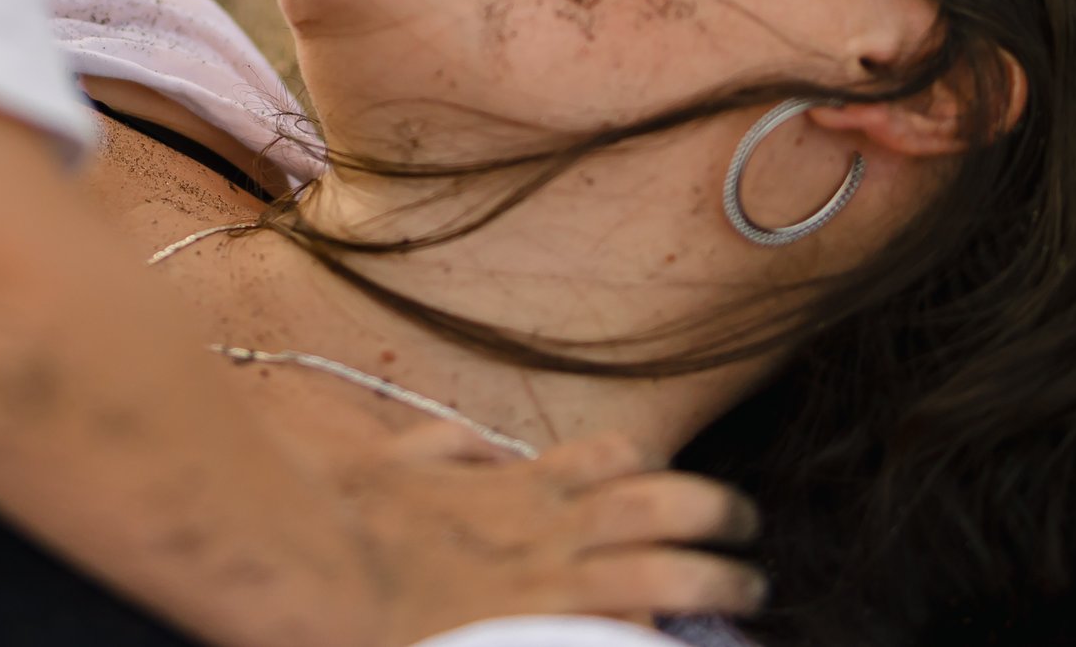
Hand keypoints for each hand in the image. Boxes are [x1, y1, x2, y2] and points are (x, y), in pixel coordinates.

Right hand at [333, 424, 765, 643]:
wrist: (324, 567)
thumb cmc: (349, 515)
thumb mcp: (397, 461)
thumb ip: (444, 451)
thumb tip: (470, 447)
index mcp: (518, 485)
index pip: (610, 457)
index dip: (651, 466)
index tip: (667, 478)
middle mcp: (547, 528)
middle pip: (660, 504)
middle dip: (716, 510)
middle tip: (746, 525)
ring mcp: (549, 586)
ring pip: (662, 570)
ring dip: (717, 577)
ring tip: (750, 586)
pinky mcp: (535, 633)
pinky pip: (618, 634)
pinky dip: (648, 637)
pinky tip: (672, 644)